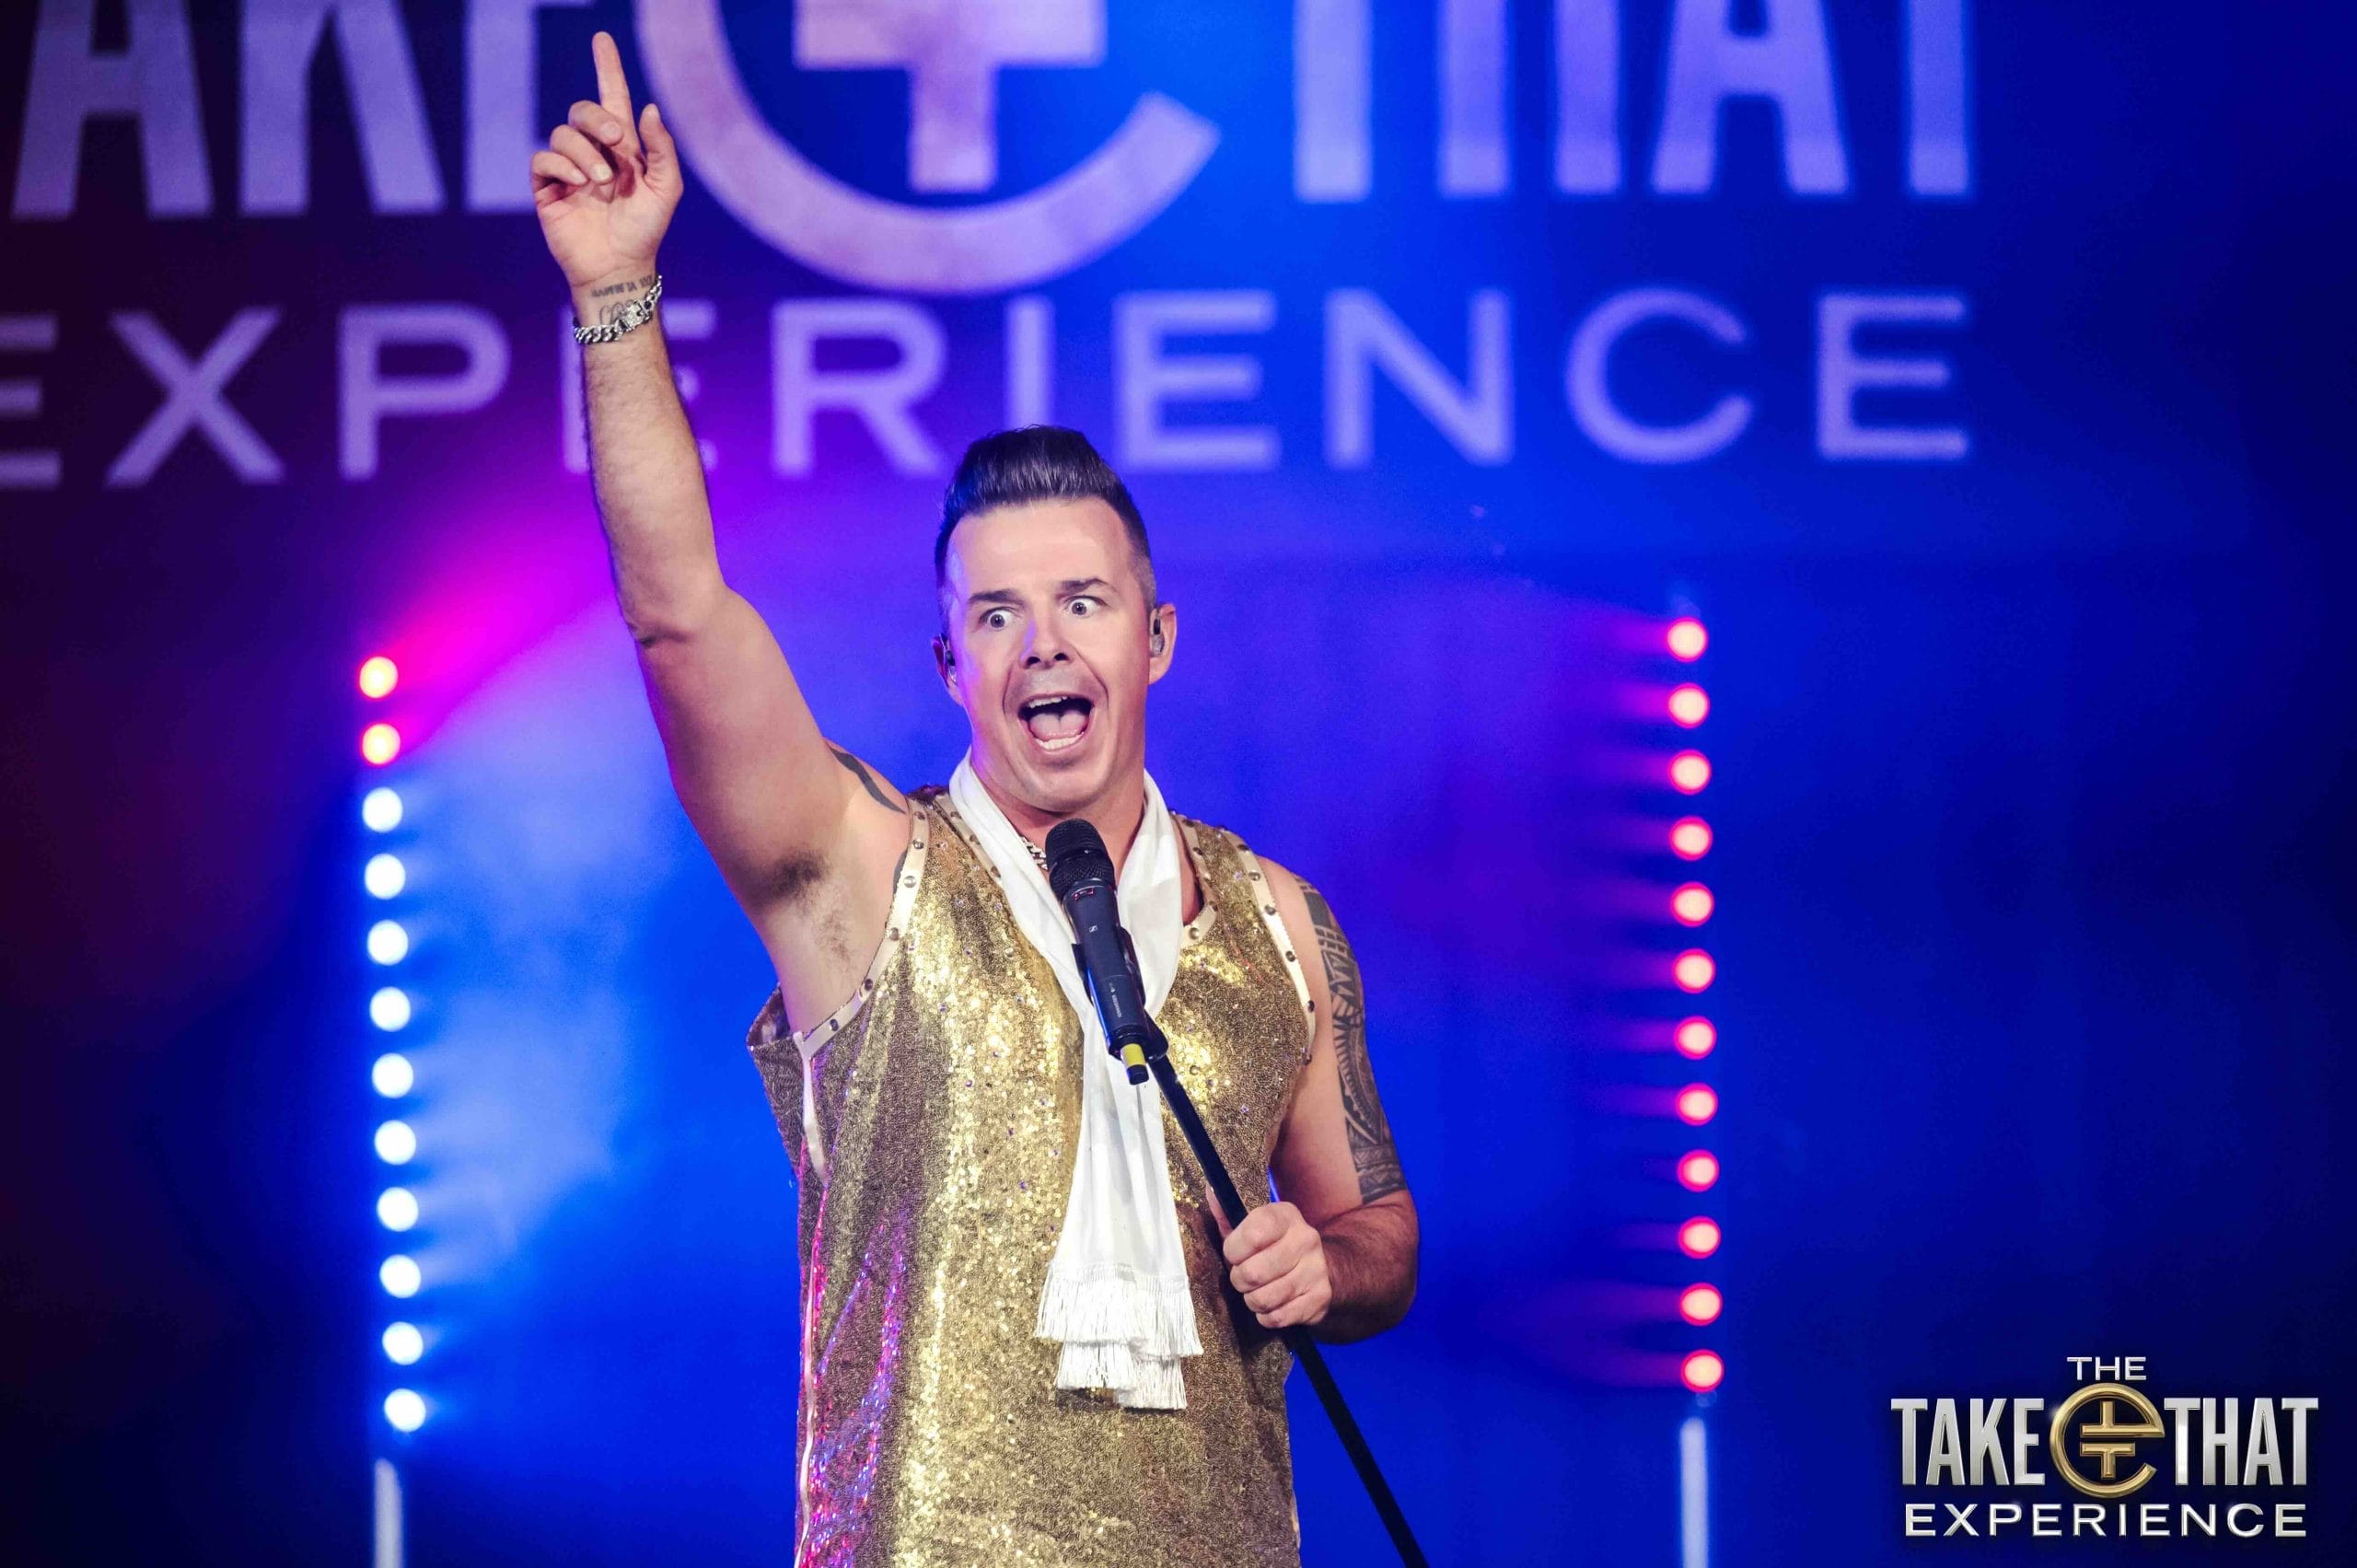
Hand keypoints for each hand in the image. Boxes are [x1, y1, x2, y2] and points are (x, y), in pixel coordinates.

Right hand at [531, 31, 681, 294]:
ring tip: (600, 183)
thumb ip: (660, 148)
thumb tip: (647, 107)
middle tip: (618, 143)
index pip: (613, 98)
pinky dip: (561, 166)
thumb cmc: (646, 230)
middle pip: (583, 110)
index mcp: (623, 148)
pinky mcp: (547, 188)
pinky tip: (578, 185)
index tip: (602, 38)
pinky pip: (542, 159)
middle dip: (598, 119)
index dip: (607, 67)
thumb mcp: (666, 188)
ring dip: (584, 153)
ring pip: (562, 134)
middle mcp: (594, 152)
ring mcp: (568, 169)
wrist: (619, 267)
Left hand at [1208, 1189, 1331, 1330]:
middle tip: (1243, 1277)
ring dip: (1252, 1300)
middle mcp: (1305, 1239)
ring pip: (1264, 1299)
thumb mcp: (1254, 1227)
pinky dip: (1266, 1316)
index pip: (1252, 1234)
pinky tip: (1271, 1305)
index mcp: (1286, 1216)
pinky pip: (1278, 1317)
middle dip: (1239, 1280)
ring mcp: (1316, 1270)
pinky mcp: (1320, 1298)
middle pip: (1254, 1273)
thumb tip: (1211, 1191)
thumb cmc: (1275, 1246)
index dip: (1233, 1251)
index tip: (1233, 1254)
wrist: (1323, 1268)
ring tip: (1256, 1291)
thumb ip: (1228, 1215)